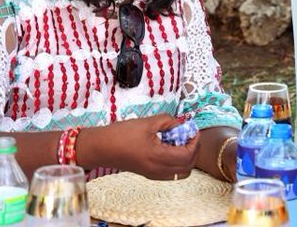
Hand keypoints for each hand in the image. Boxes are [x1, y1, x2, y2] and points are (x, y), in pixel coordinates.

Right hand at [84, 114, 199, 179]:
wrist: (101, 147)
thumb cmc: (122, 133)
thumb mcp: (148, 122)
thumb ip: (169, 122)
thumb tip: (182, 125)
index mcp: (158, 157)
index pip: (187, 155)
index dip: (195, 142)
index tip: (193, 130)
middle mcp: (157, 170)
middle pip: (188, 167)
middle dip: (194, 150)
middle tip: (190, 135)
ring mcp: (153, 175)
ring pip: (181, 173)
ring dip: (187, 158)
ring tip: (180, 141)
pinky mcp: (149, 174)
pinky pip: (171, 173)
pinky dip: (177, 162)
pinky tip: (170, 148)